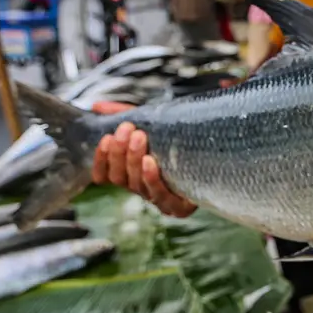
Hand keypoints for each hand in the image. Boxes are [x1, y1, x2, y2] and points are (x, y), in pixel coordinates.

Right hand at [89, 101, 197, 217]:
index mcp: (131, 174)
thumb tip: (97, 106)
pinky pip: (161, 195)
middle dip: (119, 152)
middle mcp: (141, 188)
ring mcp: (158, 199)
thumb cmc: (177, 143)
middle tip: (126, 129)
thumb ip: (124, 114)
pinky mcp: (178, 207)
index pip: (104, 175)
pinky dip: (152, 178)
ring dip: (134, 160)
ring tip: (139, 137)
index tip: (105, 139)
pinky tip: (150, 162)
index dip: (101, 160)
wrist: (216, 159)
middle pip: (119, 177)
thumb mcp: (151, 124)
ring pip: (137, 184)